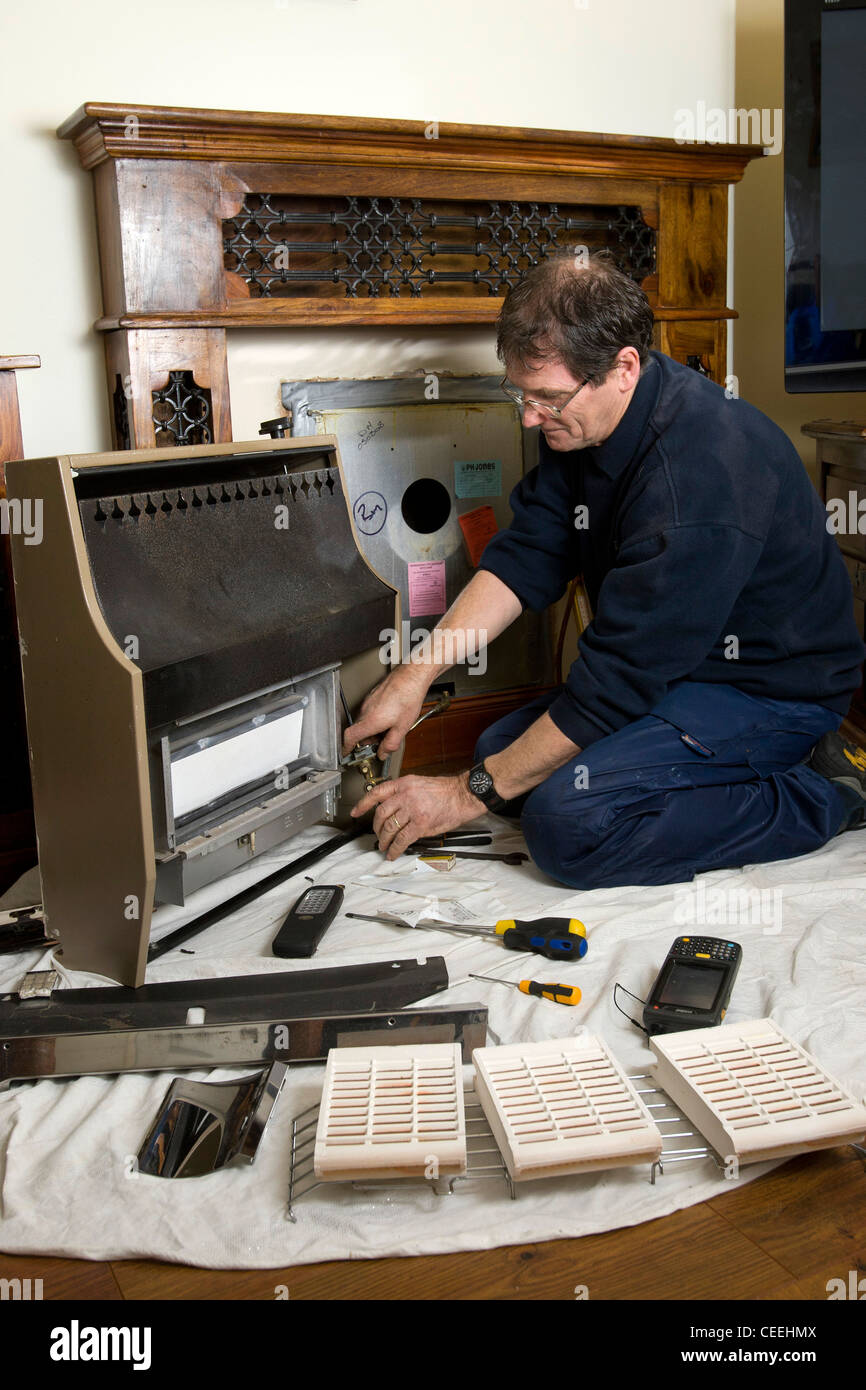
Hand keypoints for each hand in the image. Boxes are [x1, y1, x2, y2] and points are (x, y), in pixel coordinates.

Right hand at [342, 665, 428, 756]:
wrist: (411, 677)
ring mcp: (367, 702)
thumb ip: (390, 744)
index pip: (350, 737)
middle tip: (380, 743)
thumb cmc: (408, 698)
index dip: (346, 747)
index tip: (346, 753)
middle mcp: (365, 710)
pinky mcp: (372, 696)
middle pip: (358, 731)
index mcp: (370, 721)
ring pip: (364, 721)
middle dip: (367, 740)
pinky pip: (368, 712)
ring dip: (373, 729)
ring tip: (389, 729)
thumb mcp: (402, 728)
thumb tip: (383, 753)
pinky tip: (390, 717)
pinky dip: (375, 719)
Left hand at [351, 772, 483, 859]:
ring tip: (384, 847)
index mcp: (403, 784)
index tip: (355, 812)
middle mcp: (405, 795)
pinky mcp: (421, 824)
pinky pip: (402, 839)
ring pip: (389, 828)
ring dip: (384, 840)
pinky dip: (394, 849)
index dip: (363, 804)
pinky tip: (393, 853)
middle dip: (376, 828)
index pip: (376, 793)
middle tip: (377, 836)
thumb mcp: (419, 784)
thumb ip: (403, 794)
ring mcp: (412, 809)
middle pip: (380, 814)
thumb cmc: (445, 791)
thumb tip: (391, 811)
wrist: (463, 795)